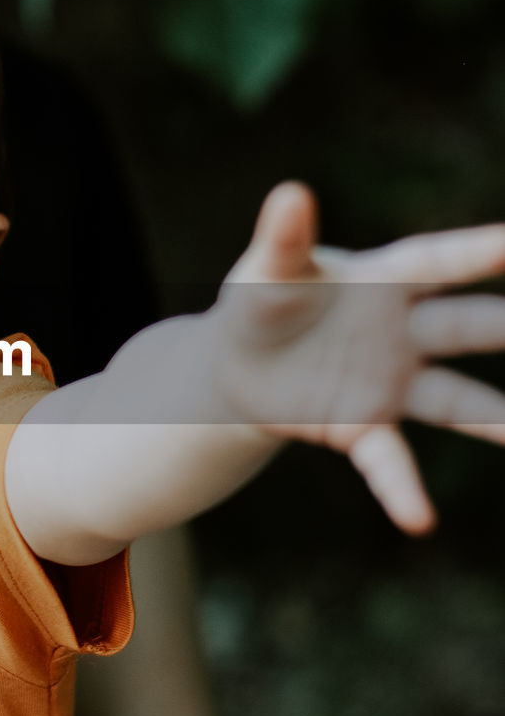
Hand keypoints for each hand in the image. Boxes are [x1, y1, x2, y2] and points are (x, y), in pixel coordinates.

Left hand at [217, 181, 504, 532]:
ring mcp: (390, 382)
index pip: (437, 263)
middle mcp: (401, 332)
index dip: (477, 252)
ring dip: (498, 420)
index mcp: (381, 281)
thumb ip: (282, 240)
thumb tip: (289, 194)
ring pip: (458, 402)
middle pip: (469, 327)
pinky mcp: (363, 427)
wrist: (237, 365)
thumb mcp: (265, 272)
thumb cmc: (261, 303)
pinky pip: (390, 461)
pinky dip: (402, 490)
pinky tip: (419, 521)